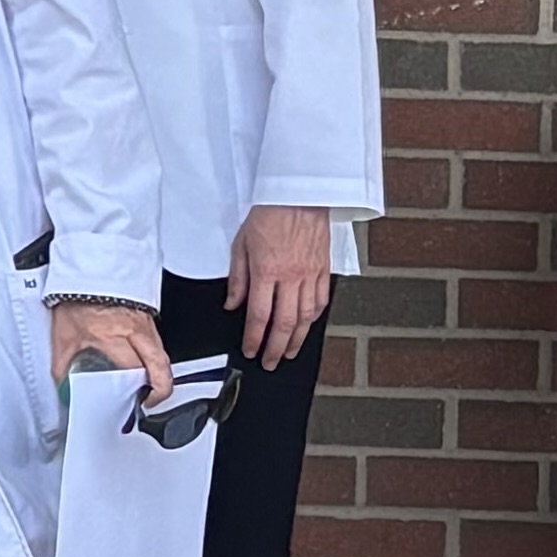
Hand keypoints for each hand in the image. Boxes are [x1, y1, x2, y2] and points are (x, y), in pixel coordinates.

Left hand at [50, 298, 172, 405]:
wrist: (88, 268)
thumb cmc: (76, 296)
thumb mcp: (63, 334)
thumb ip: (63, 364)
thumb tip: (62, 384)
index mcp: (113, 335)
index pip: (131, 372)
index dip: (134, 392)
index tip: (130, 404)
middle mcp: (135, 330)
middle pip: (160, 367)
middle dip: (159, 389)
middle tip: (150, 402)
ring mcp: (145, 323)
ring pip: (162, 355)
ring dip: (159, 374)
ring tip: (150, 390)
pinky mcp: (148, 317)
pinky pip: (157, 343)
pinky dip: (155, 359)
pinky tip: (145, 366)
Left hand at [226, 203, 334, 367]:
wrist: (300, 194)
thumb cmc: (269, 214)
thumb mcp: (241, 244)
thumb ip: (237, 278)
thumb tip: (232, 304)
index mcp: (266, 271)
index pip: (259, 315)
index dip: (254, 337)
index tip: (250, 349)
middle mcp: (291, 276)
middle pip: (285, 323)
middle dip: (276, 347)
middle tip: (270, 362)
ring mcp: (310, 274)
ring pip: (306, 316)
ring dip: (297, 339)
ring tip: (290, 352)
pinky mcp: (324, 269)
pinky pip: (321, 300)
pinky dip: (314, 317)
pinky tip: (308, 326)